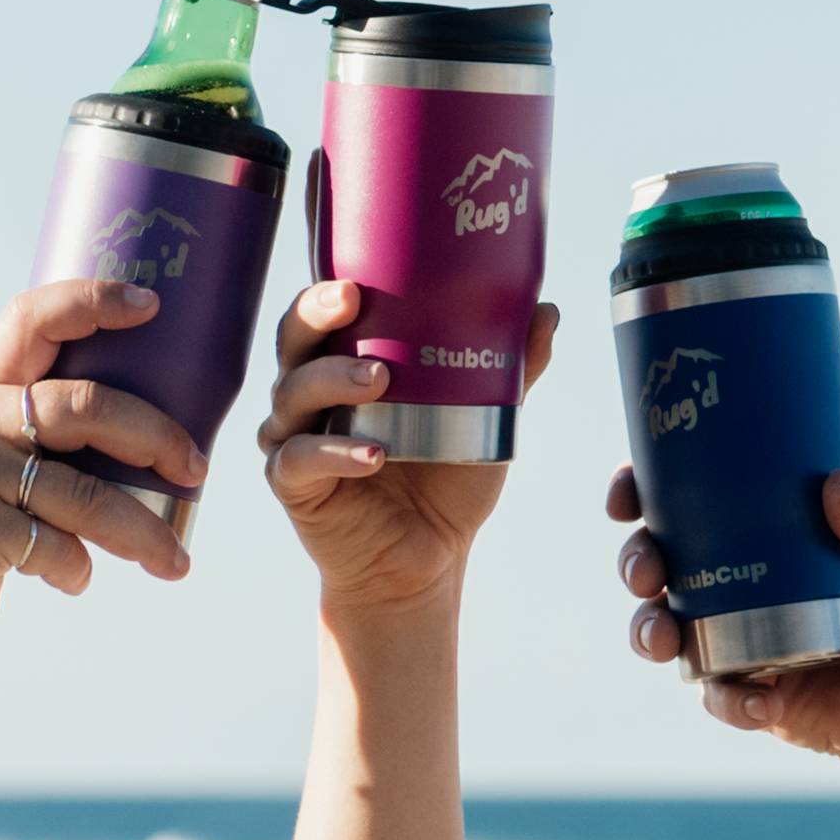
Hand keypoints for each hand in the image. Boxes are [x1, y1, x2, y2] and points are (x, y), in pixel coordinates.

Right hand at [0, 281, 199, 689]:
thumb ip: (33, 440)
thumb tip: (143, 441)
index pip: (31, 319)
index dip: (93, 300)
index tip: (152, 305)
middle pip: (87, 405)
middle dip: (157, 436)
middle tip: (196, 468)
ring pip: (90, 493)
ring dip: (146, 533)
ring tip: (175, 562)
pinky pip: (60, 546)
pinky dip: (79, 570)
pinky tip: (73, 579)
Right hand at [260, 283, 560, 620]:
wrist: (427, 562)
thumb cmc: (445, 484)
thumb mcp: (483, 418)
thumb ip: (510, 366)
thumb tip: (547, 310)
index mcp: (343, 367)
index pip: (322, 315)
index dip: (328, 291)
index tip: (358, 277)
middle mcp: (308, 396)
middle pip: (293, 341)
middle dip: (315, 315)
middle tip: (351, 302)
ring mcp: (295, 440)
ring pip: (293, 395)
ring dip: (332, 379)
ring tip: (378, 379)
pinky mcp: (293, 487)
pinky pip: (300, 461)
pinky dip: (335, 453)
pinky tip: (373, 454)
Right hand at [609, 468, 839, 784]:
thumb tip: (836, 486)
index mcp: (772, 533)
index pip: (693, 498)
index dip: (644, 489)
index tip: (627, 491)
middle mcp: (744, 582)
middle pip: (662, 562)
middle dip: (636, 562)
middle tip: (647, 571)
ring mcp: (742, 640)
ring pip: (667, 630)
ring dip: (649, 632)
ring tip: (665, 639)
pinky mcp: (754, 695)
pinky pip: (717, 696)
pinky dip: (728, 700)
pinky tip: (762, 698)